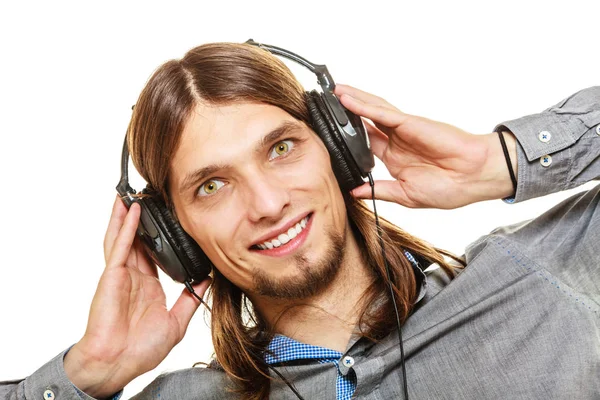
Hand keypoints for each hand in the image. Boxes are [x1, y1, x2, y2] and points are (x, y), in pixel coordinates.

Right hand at [64, 196, 210, 397]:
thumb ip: (190, 300)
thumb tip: (206, 281)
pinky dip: (126, 228)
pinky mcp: (112, 276)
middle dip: (142, 220)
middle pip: (137, 241)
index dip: (160, 238)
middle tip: (149, 198)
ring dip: (127, 216)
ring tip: (132, 195)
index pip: (155, 255)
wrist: (119, 363)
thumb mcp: (176, 322)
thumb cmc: (141, 350)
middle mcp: (134, 277)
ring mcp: (121, 275)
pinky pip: (120, 247)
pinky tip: (132, 211)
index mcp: (148, 287)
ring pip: (124, 238)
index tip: (170, 221)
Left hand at [336, 84, 516, 208]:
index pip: (364, 145)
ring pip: (371, 110)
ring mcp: (402, 130)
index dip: (347, 138)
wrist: (474, 178)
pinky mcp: (409, 123)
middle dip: (346, 114)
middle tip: (325, 104)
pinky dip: (364, 106)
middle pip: (365, 122)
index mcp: (395, 159)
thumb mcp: (406, 195)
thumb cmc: (449, 188)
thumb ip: (379, 190)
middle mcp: (396, 141)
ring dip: (352, 101)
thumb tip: (355, 193)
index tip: (328, 133)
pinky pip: (382, 113)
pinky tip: (348, 100)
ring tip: (333, 92)